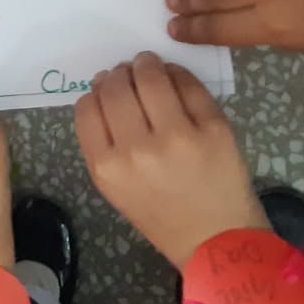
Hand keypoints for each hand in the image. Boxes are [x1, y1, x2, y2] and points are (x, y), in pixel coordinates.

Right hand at [74, 53, 266, 268]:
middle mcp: (137, 150)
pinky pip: (187, 84)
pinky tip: (174, 77)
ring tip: (149, 67)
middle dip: (119, 73)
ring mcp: (177, 137)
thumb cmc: (161, 214)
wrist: (216, 239)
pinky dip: (176, 73)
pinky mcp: (213, 127)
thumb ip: (103, 141)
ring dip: (146, 64)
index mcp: (107, 168)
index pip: (87, 107)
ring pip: (150, 76)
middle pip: (115, 87)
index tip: (107, 89)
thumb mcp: (115, 187)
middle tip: (128, 72)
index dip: (96, 91)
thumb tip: (104, 86)